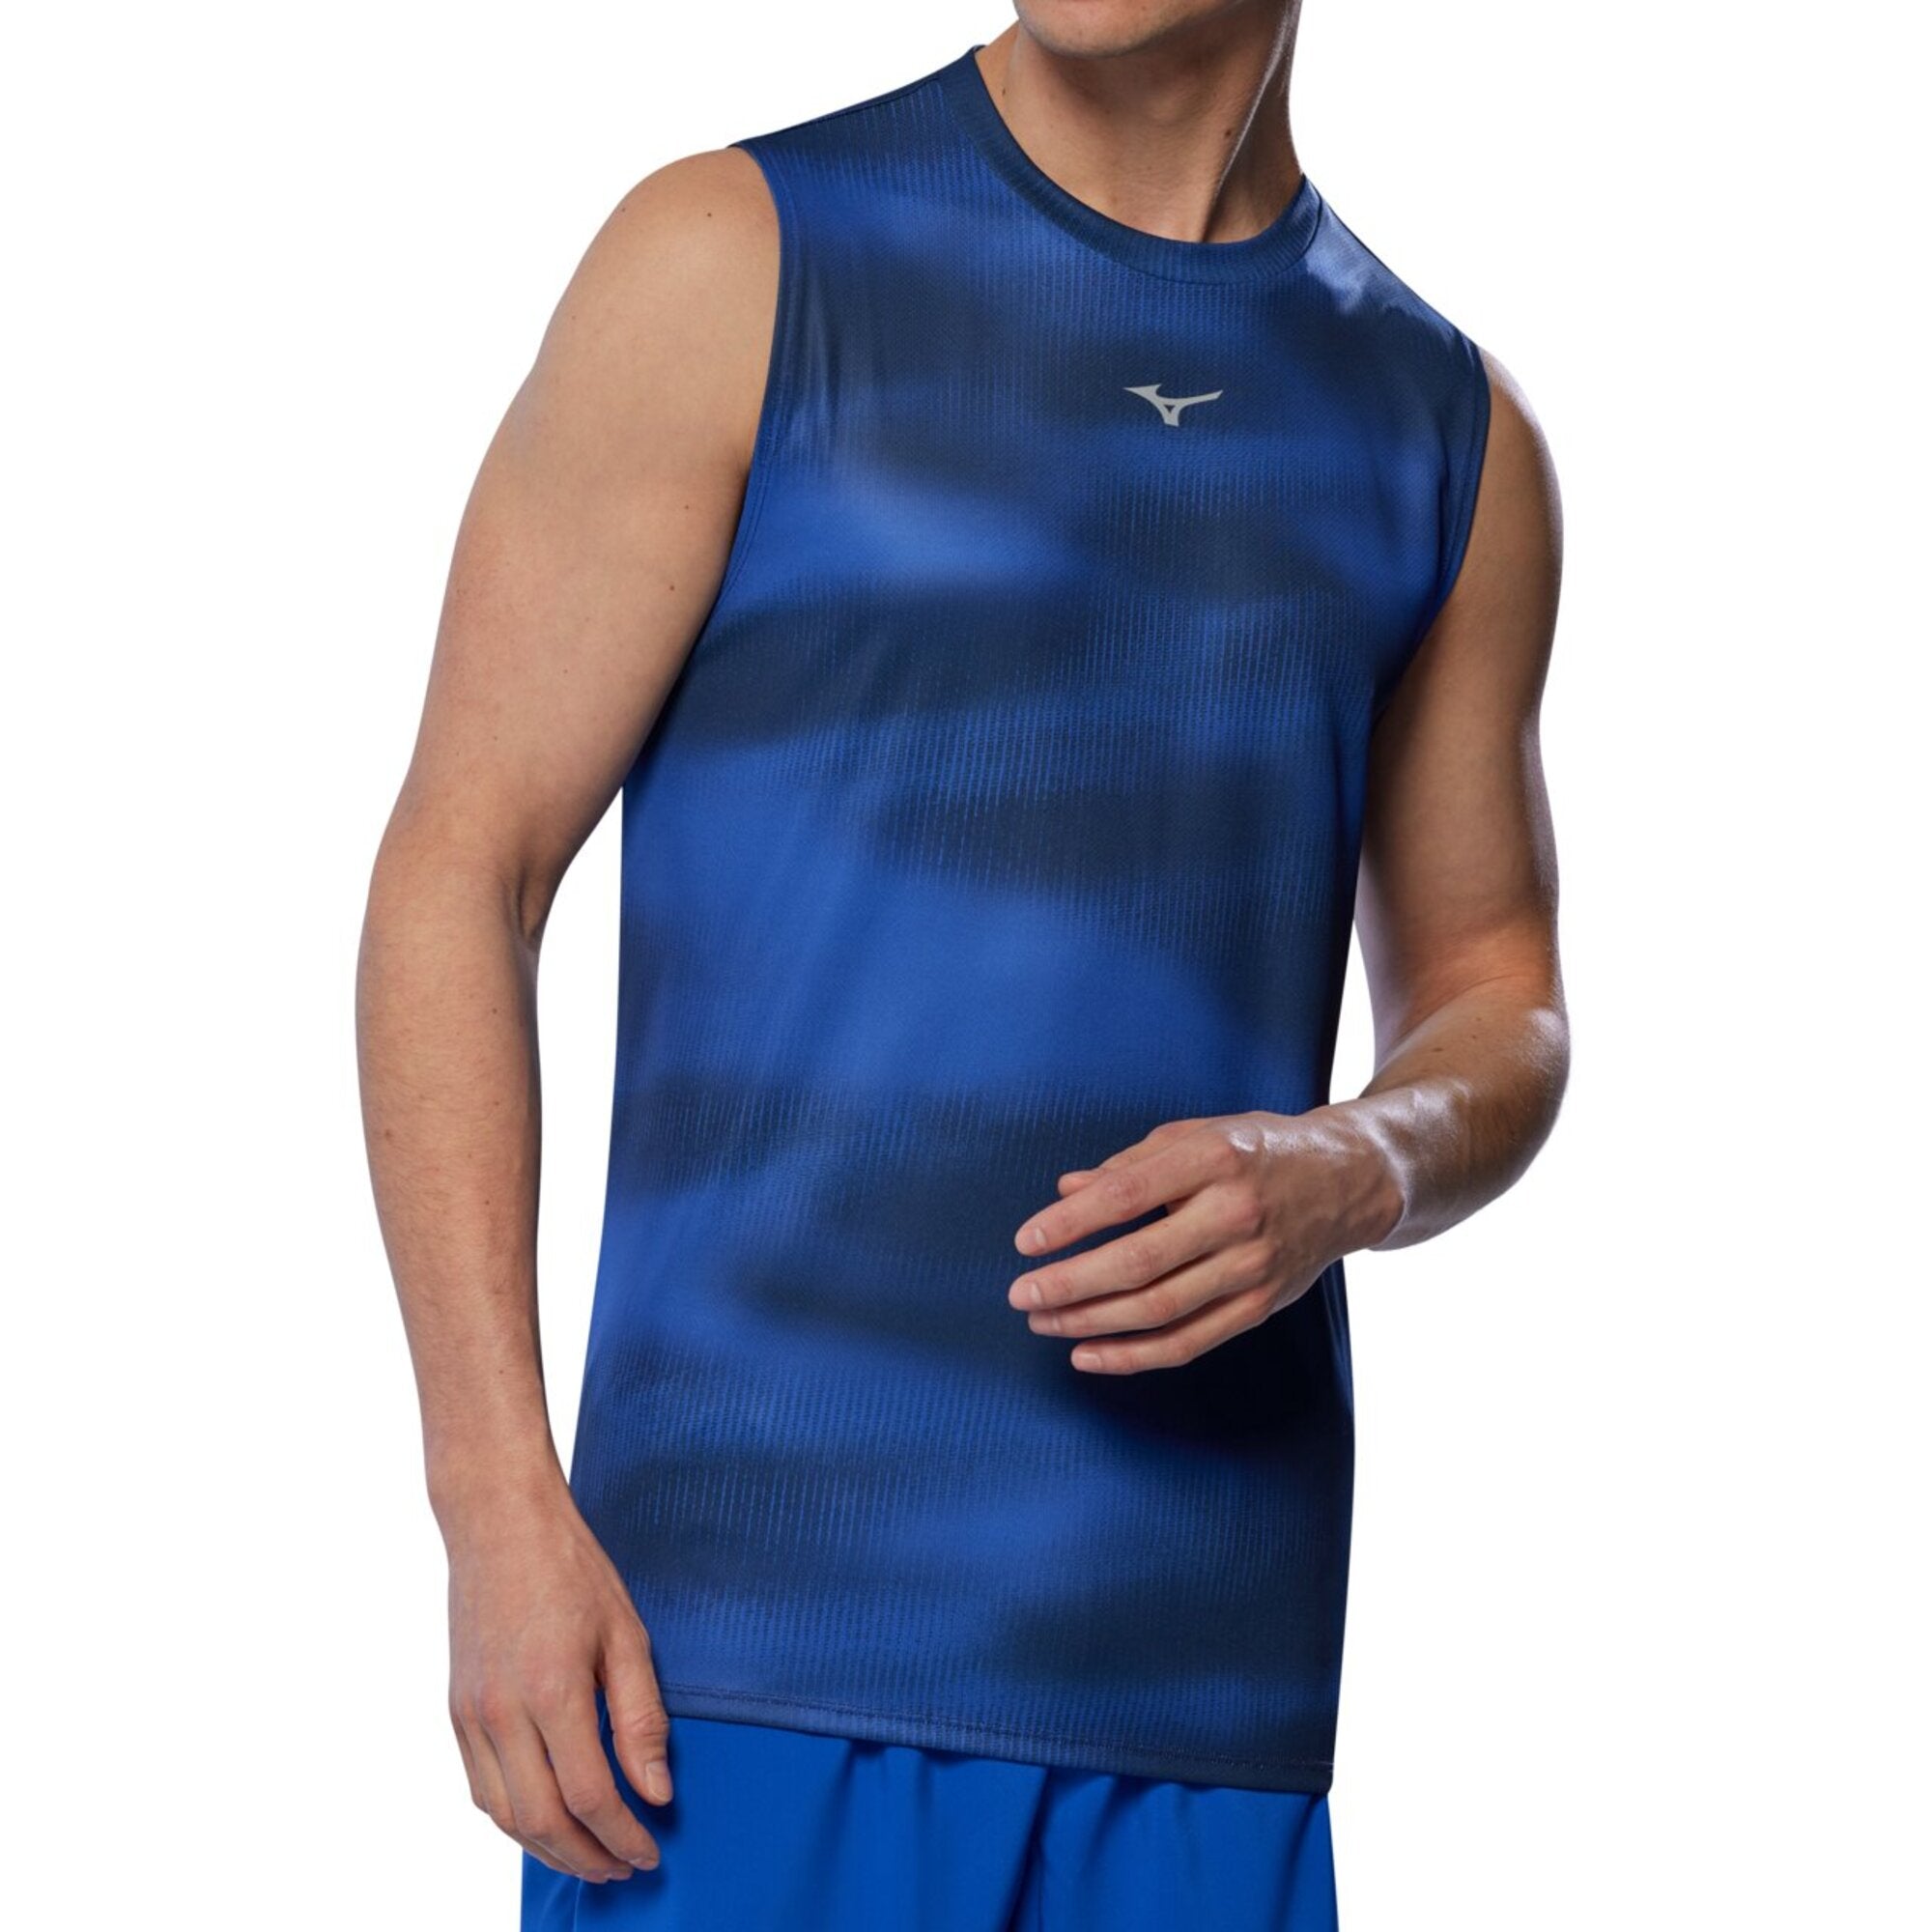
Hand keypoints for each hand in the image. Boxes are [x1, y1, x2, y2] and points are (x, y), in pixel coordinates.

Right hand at [443, 1487, 672, 1882]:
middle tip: (625, 1867)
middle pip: (541, 1820)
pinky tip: (547, 1822)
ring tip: (591, 1858)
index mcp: (552, 1690)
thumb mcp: (626, 1633)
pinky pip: (480, 1788)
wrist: (499, 1524)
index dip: (623, 1834)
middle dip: (588, 1857)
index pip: (588, 1795)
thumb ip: (640, 1718)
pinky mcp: (456, 1711)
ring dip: (548, 1849)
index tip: (651, 1851)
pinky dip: (514, 1819)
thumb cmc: (571, 1569)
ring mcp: (471, 1715)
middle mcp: (502, 1712)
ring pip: (504, 1816)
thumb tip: (656, 1791)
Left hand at [1008, 1108, 1402, 1373]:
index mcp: (1214, 1160)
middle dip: (1071, 1283)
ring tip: (1043, 1321)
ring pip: (1159, 1309)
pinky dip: (1133, 1355)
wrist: (1347, 1181)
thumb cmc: (1256, 1151)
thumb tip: (1064, 1190)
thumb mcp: (1196, 1134)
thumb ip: (1129, 1163)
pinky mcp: (1259, 1306)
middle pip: (1139, 1261)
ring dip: (1091, 1322)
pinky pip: (1188, 1342)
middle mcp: (1235, 1214)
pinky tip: (1089, 1354)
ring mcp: (1252, 1266)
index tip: (1025, 1241)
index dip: (1071, 1223)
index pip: (1127, 1195)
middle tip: (1021, 1294)